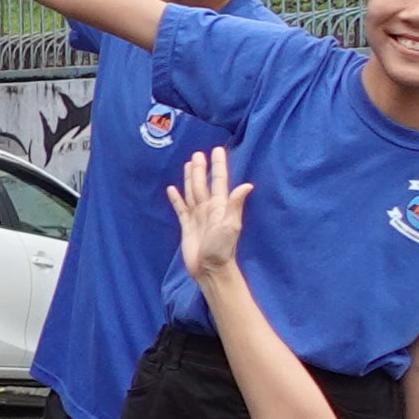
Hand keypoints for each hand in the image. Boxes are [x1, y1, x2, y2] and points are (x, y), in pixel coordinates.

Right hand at [169, 147, 247, 280]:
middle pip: (202, 184)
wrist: (210, 268)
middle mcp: (208, 208)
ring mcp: (197, 216)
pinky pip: (180, 208)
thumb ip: (235, 205)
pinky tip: (172, 190)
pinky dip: (176, 198)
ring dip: (190, 178)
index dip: (218, 166)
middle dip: (201, 168)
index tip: (217, 150)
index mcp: (219, 206)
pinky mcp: (187, 225)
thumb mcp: (231, 226)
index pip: (218, 181)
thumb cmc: (222, 248)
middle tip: (198, 154)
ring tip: (188, 165)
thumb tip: (247, 185)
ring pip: (192, 192)